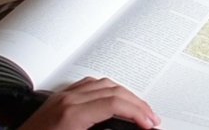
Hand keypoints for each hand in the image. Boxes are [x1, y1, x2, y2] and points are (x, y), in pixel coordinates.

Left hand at [20, 77, 158, 129]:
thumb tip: (126, 128)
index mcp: (72, 114)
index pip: (115, 103)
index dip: (138, 112)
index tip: (149, 124)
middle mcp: (67, 100)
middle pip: (113, 90)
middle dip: (137, 104)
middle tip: (151, 118)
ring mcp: (61, 98)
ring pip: (103, 84)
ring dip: (124, 95)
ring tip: (137, 109)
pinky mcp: (57, 101)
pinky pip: (88, 85)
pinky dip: (107, 90)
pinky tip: (112, 100)